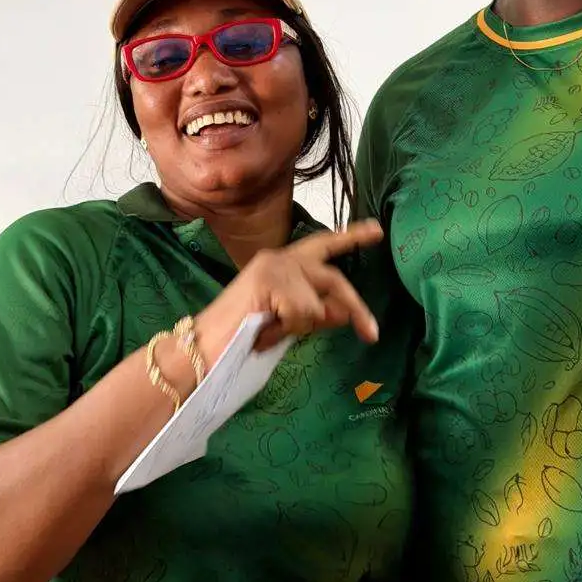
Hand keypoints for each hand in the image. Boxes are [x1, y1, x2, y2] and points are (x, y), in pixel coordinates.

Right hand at [195, 219, 382, 359]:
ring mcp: (273, 266)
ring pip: (317, 304)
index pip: (323, 245)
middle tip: (372, 334)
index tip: (378, 230)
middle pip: (332, 278)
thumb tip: (345, 309)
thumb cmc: (241, 340)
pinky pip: (303, 312)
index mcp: (283, 264)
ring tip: (270, 332)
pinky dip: (289, 329)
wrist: (203, 351)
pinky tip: (264, 330)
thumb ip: (316, 313)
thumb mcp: (288, 324)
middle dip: (355, 307)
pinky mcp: (269, 280)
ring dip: (300, 328)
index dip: (351, 237)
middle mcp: (279, 257)